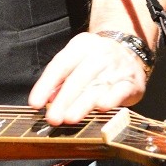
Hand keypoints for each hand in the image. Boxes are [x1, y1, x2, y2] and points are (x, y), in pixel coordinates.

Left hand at [28, 31, 147, 125]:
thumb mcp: (77, 59)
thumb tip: (47, 99)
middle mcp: (97, 54)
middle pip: (77, 78)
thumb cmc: (96, 59)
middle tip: (52, 118)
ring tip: (69, 118)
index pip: (59, 66)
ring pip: (96, 87)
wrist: (129, 48)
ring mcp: (116, 66)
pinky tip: (101, 107)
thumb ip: (61, 79)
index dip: (45, 85)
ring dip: (82, 104)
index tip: (35, 104)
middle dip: (63, 100)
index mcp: (80, 46)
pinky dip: (111, 99)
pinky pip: (120, 90)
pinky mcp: (131, 80)